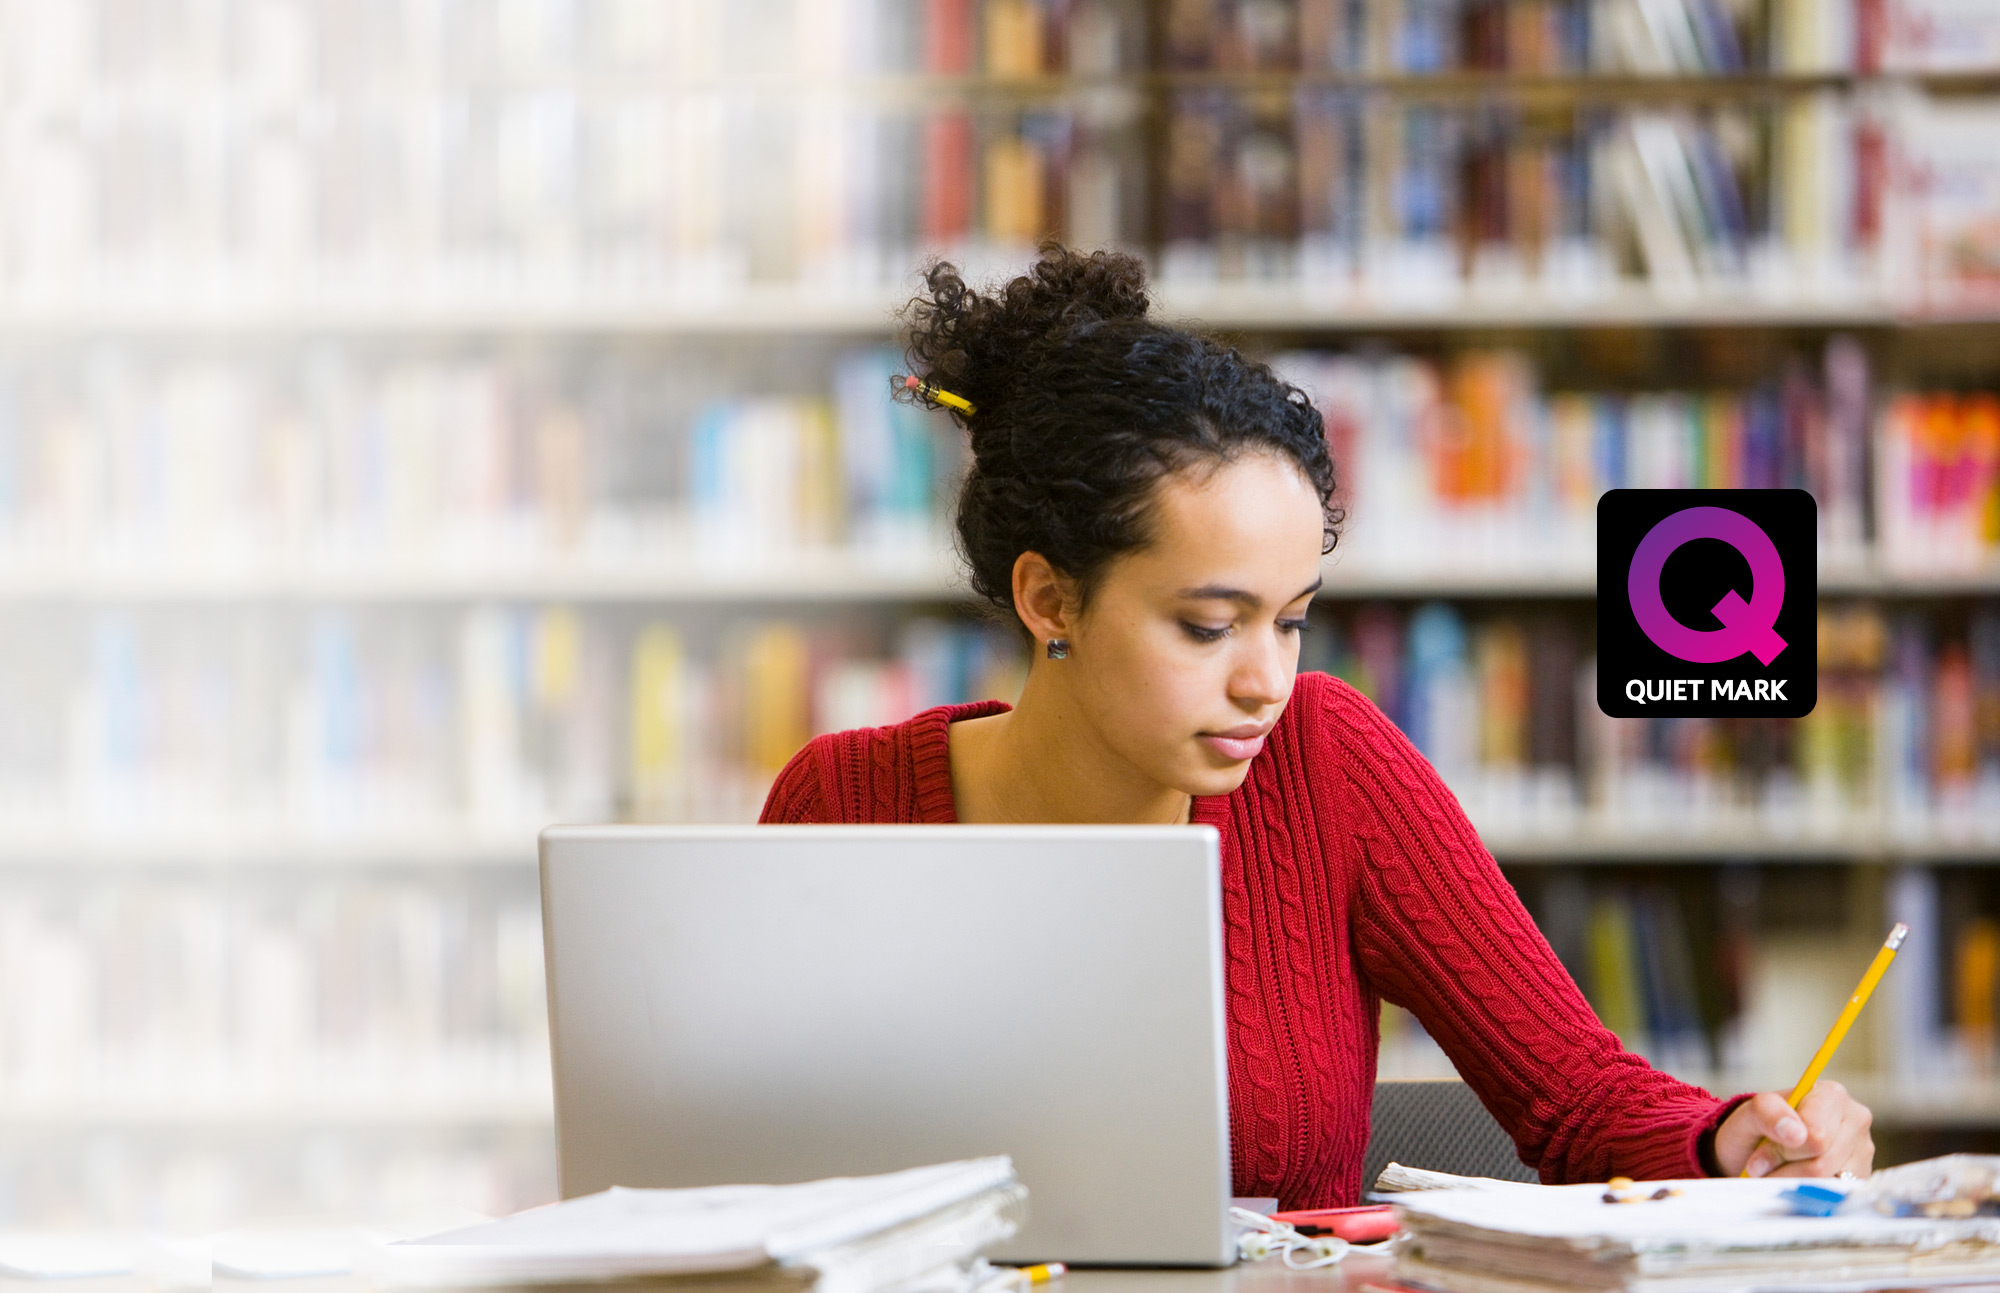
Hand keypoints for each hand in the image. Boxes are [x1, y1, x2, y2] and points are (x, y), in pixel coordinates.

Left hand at [1713, 1081, 1873, 1178]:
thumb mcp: (1750, 1114)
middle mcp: (1856, 1119)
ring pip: (1830, 1182)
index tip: (1761, 1153)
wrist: (1756, 1149)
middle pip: (1823, 1161)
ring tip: (1778, 1171)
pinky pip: (1837, 1195)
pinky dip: (1810, 1193)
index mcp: (1832, 1095)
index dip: (1782, 1150)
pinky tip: (1797, 1179)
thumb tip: (1796, 1133)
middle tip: (1763, 1166)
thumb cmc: (1757, 1128)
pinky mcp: (1862, 1176)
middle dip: (1786, 1169)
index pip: (1816, 1135)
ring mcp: (1864, 1150)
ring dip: (1795, 1183)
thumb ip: (1767, 1113)